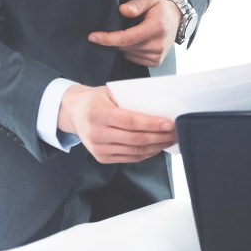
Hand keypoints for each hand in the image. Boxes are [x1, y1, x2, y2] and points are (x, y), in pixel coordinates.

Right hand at [57, 84, 174, 162]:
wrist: (73, 113)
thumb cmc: (97, 99)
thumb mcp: (110, 92)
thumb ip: (131, 100)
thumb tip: (160, 107)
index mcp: (98, 114)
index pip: (131, 122)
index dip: (152, 124)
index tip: (170, 124)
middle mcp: (96, 133)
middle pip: (135, 139)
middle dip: (159, 137)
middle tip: (176, 132)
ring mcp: (98, 148)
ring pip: (134, 151)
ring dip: (156, 147)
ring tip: (170, 140)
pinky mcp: (101, 157)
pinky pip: (129, 158)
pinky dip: (145, 153)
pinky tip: (157, 147)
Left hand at [88, 0, 180, 66]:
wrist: (176, 18)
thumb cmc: (160, 8)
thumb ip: (136, 4)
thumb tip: (122, 10)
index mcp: (156, 28)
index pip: (127, 38)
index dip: (108, 39)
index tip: (93, 37)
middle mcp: (158, 44)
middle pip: (125, 47)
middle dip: (116, 39)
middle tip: (121, 27)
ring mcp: (158, 55)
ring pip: (127, 54)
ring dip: (124, 45)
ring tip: (134, 32)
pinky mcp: (156, 61)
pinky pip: (134, 59)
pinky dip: (131, 51)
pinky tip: (138, 42)